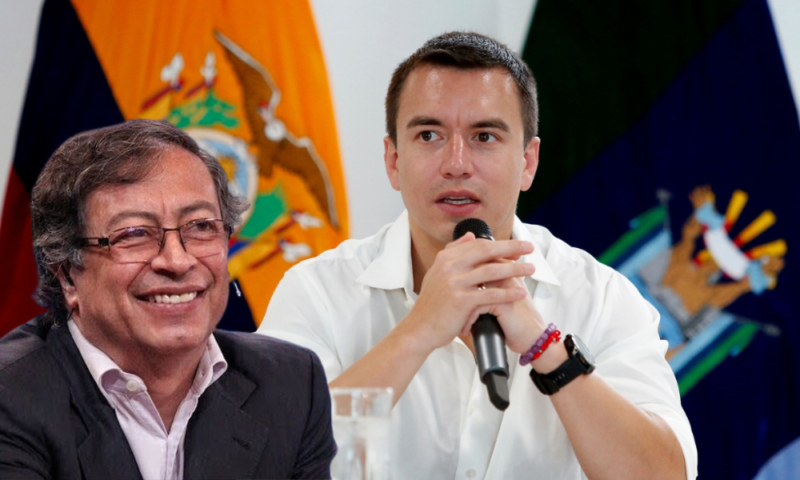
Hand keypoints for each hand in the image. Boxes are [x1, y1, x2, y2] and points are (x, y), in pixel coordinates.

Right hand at [397, 233, 533, 355]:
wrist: (420, 328)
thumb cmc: (432, 304)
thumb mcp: (438, 273)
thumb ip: (454, 252)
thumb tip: (470, 236)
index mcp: (445, 258)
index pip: (477, 244)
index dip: (499, 244)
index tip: (516, 247)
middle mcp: (449, 267)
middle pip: (486, 251)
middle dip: (511, 247)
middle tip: (529, 247)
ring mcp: (455, 283)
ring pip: (491, 271)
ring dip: (514, 269)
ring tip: (530, 269)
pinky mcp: (461, 301)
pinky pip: (490, 295)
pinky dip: (507, 293)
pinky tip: (520, 293)